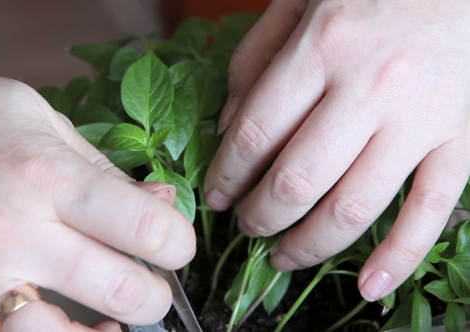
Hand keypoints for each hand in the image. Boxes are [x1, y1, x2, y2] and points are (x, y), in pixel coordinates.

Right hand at [0, 52, 194, 330]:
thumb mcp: (44, 121)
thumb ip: (106, 169)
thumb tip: (160, 201)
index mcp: (48, 177)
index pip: (144, 226)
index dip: (179, 242)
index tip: (175, 244)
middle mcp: (14, 229)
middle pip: (120, 290)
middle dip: (154, 296)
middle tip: (151, 285)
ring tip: (110, 319)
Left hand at [204, 0, 469, 300]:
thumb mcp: (298, 1)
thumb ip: (254, 60)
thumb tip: (227, 128)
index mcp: (323, 47)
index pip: (255, 133)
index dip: (227, 176)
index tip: (217, 197)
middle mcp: (371, 87)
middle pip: (298, 180)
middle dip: (260, 217)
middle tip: (246, 228)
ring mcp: (421, 118)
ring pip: (355, 207)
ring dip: (309, 244)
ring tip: (282, 255)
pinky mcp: (461, 139)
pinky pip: (431, 212)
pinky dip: (399, 258)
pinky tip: (369, 287)